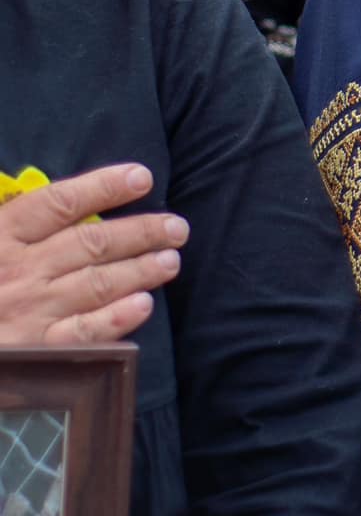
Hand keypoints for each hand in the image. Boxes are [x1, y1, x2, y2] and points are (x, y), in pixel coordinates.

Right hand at [0, 164, 186, 345]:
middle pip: (92, 243)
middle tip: (177, 227)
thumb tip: (50, 195)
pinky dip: (118, 318)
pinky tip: (144, 305)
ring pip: (99, 284)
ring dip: (142, 270)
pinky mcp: (34, 349)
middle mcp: (18, 271)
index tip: (142, 177)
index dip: (104, 186)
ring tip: (171, 259)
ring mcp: (29, 312)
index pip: (59, 203)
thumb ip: (8, 211)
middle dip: (142, 232)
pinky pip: (85, 333)